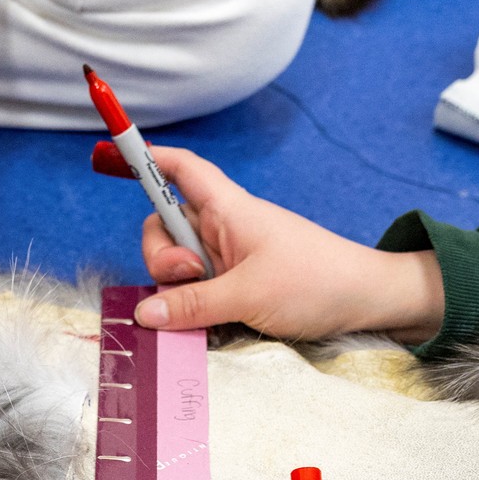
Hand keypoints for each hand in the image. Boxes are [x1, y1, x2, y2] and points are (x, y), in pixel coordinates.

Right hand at [134, 147, 445, 343]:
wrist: (368, 304)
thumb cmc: (317, 281)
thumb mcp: (249, 295)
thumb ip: (192, 304)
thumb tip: (143, 313)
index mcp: (229, 210)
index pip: (181, 170)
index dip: (147, 158)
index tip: (110, 155)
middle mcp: (224, 230)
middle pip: (164, 229)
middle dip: (161, 256)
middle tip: (187, 277)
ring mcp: (229, 260)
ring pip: (177, 268)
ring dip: (179, 289)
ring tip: (211, 308)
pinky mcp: (237, 288)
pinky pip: (196, 293)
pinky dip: (192, 308)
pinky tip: (208, 324)